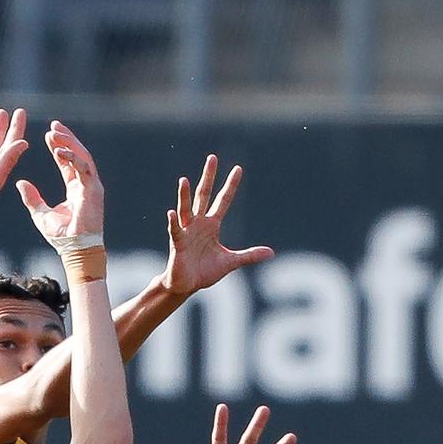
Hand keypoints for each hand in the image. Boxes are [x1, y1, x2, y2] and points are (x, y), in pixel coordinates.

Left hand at [16, 121, 104, 252]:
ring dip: (69, 143)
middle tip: (54, 125)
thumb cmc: (61, 235)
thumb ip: (32, 197)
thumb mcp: (40, 213)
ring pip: (82, 157)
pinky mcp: (94, 190)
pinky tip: (60, 150)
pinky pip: (84, 168)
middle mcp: (85, 184)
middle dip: (66, 138)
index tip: (48, 134)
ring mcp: (92, 186)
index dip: (59, 147)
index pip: (68, 162)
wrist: (75, 249)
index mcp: (76, 188)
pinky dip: (73, 158)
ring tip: (55, 133)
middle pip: (77, 154)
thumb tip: (20, 183)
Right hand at [161, 155, 271, 294]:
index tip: (238, 168)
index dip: (230, 185)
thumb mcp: (231, 261)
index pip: (223, 200)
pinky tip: (171, 212)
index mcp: (212, 225)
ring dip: (184, 196)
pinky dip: (172, 222)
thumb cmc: (205, 272)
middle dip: (208, 177)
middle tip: (212, 158)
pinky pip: (175, 230)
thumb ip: (249, 255)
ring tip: (184, 180)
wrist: (187, 285)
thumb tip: (271, 252)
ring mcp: (186, 231)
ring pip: (186, 209)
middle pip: (203, 196)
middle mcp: (198, 223)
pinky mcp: (177, 244)